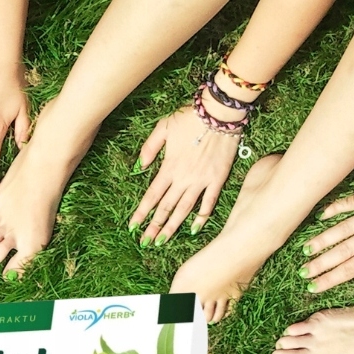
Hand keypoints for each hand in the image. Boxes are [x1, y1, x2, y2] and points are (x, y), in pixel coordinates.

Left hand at [129, 104, 239, 244]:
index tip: (133, 227)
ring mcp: (201, 181)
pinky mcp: (217, 179)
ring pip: (183, 210)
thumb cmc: (190, 117)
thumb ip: (149, 148)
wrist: (220, 111)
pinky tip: (193, 230)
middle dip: (153, 227)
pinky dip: (201, 217)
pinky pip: (209, 203)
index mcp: (168, 168)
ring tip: (162, 242)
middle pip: (165, 208)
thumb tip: (138, 168)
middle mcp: (183, 178)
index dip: (141, 213)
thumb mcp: (163, 127)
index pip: (151, 196)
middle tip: (145, 243)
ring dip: (171, 227)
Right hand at [303, 173, 353, 292]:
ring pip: (342, 229)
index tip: (313, 288)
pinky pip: (352, 202)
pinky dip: (336, 208)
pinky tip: (321, 216)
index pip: (351, 269)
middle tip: (302, 273)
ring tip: (305, 250)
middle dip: (319, 264)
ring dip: (322, 240)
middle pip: (342, 251)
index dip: (330, 279)